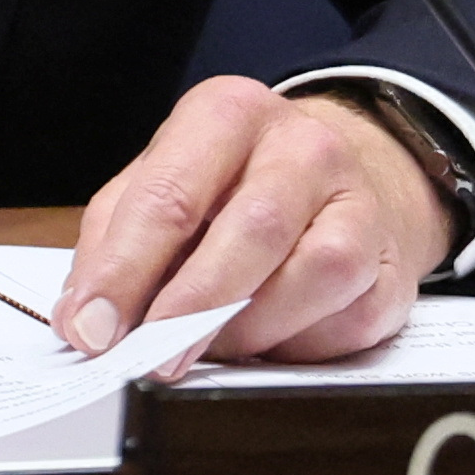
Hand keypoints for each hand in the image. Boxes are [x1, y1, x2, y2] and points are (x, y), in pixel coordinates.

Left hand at [53, 75, 449, 368]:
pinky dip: (300, 346)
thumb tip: (83, 320)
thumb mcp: (162, 183)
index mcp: (228, 115)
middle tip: (151, 359)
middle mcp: (303, 147)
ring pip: (314, 274)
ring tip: (211, 349)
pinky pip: (349, 320)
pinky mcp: (392, 267)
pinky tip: (271, 342)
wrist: (344, 179)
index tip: (91, 329)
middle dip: (192, 307)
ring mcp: (359, 203)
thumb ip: (114, 242)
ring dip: (250, 331)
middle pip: (252, 229)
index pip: (171, 194)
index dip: (125, 270)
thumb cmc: (233, 186)